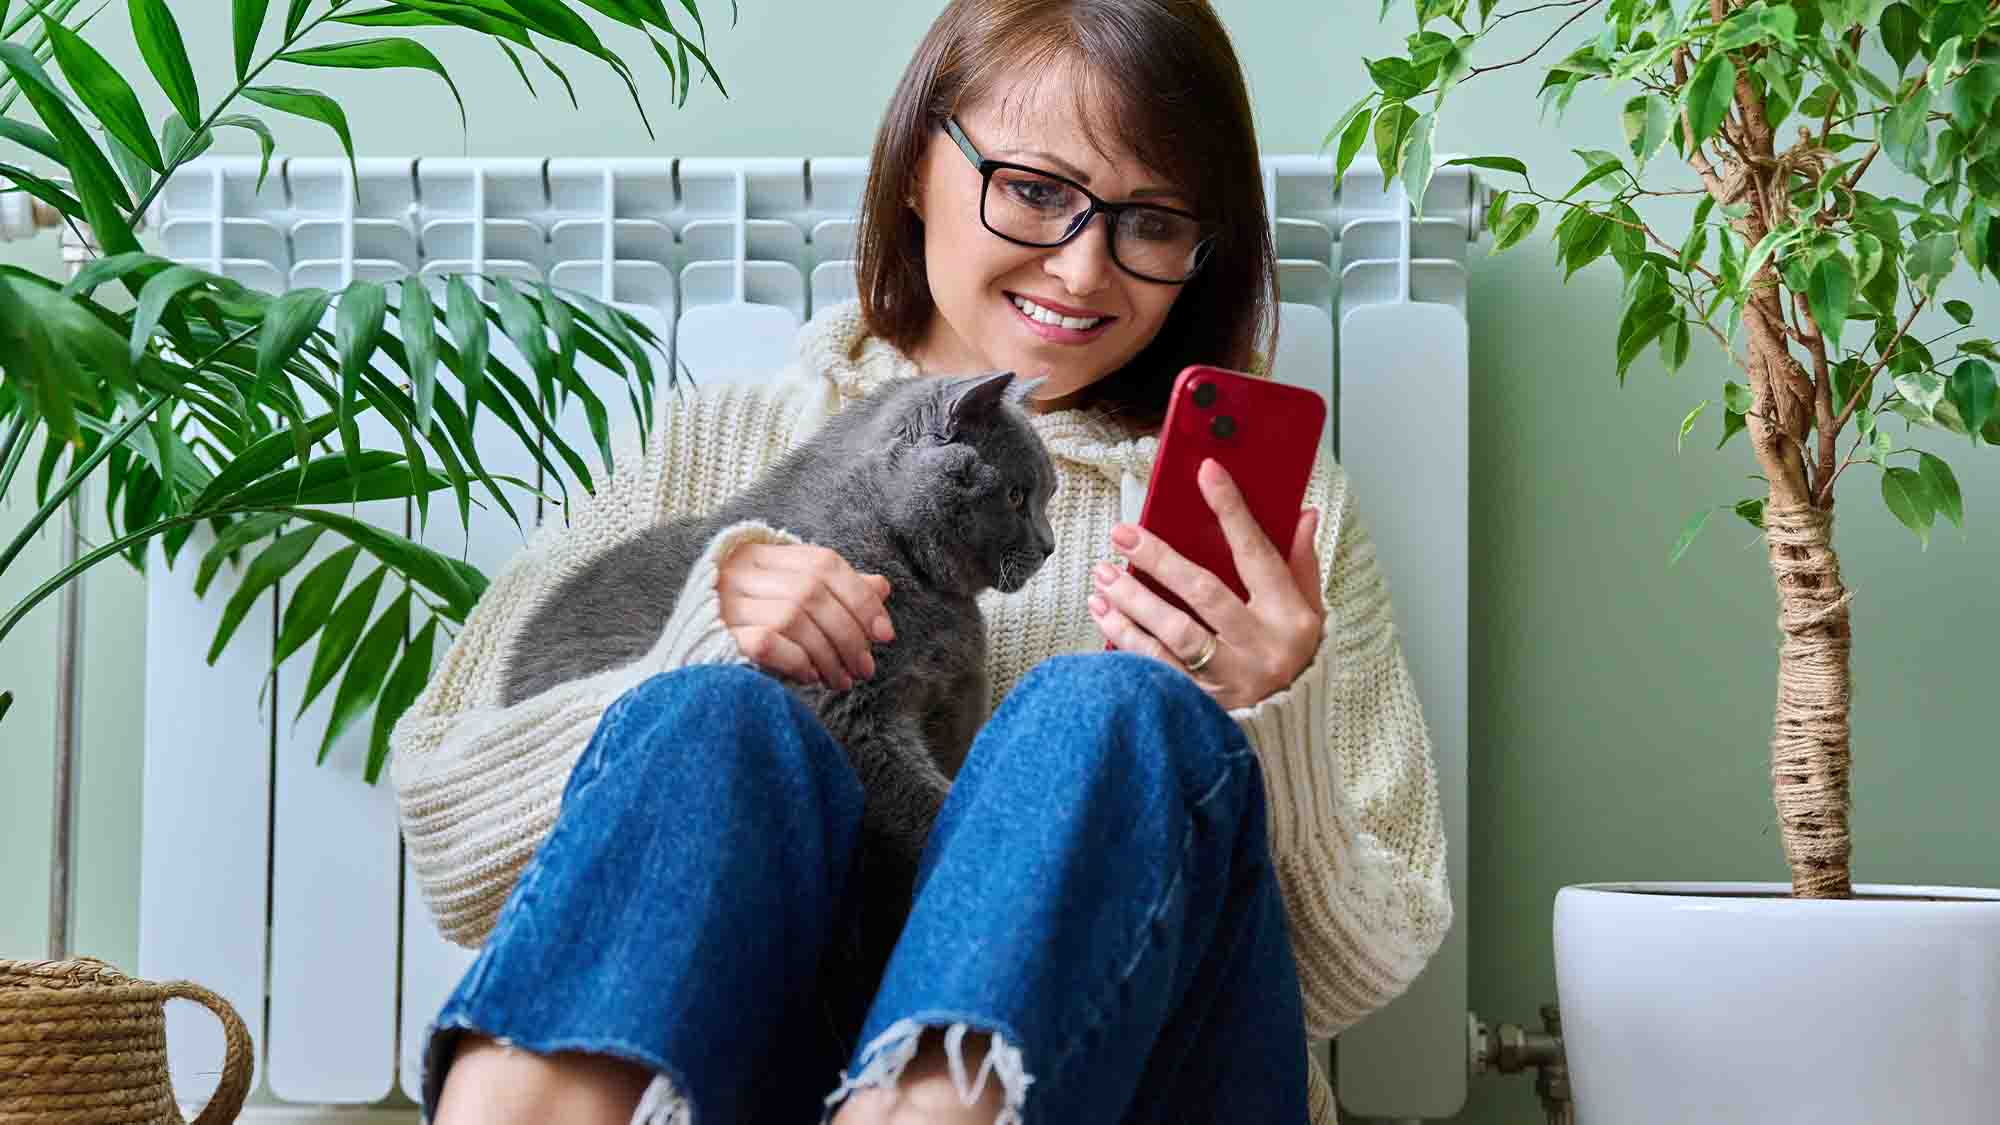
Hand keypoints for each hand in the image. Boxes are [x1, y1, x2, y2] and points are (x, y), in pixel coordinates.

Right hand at [717, 543, 894, 689]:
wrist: (688, 663)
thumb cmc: (748, 632)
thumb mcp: (792, 605)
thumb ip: (834, 594)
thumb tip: (881, 587)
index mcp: (760, 553)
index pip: (824, 562)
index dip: (860, 597)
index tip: (884, 634)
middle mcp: (739, 571)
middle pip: (812, 591)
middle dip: (849, 634)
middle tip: (865, 669)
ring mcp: (724, 602)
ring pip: (794, 616)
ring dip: (829, 654)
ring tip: (841, 680)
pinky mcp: (716, 635)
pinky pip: (768, 642)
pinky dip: (798, 661)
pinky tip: (810, 677)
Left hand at [1089, 459, 1323, 710]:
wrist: (1286, 730)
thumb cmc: (1293, 657)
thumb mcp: (1310, 611)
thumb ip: (1301, 563)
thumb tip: (1302, 514)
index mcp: (1290, 617)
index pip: (1257, 554)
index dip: (1232, 512)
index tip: (1206, 472)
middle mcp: (1261, 648)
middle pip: (1205, 594)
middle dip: (1160, 559)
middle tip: (1123, 533)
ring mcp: (1229, 679)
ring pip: (1174, 634)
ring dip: (1134, 600)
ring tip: (1103, 572)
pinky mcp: (1200, 702)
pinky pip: (1155, 666)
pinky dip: (1124, 637)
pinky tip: (1102, 611)